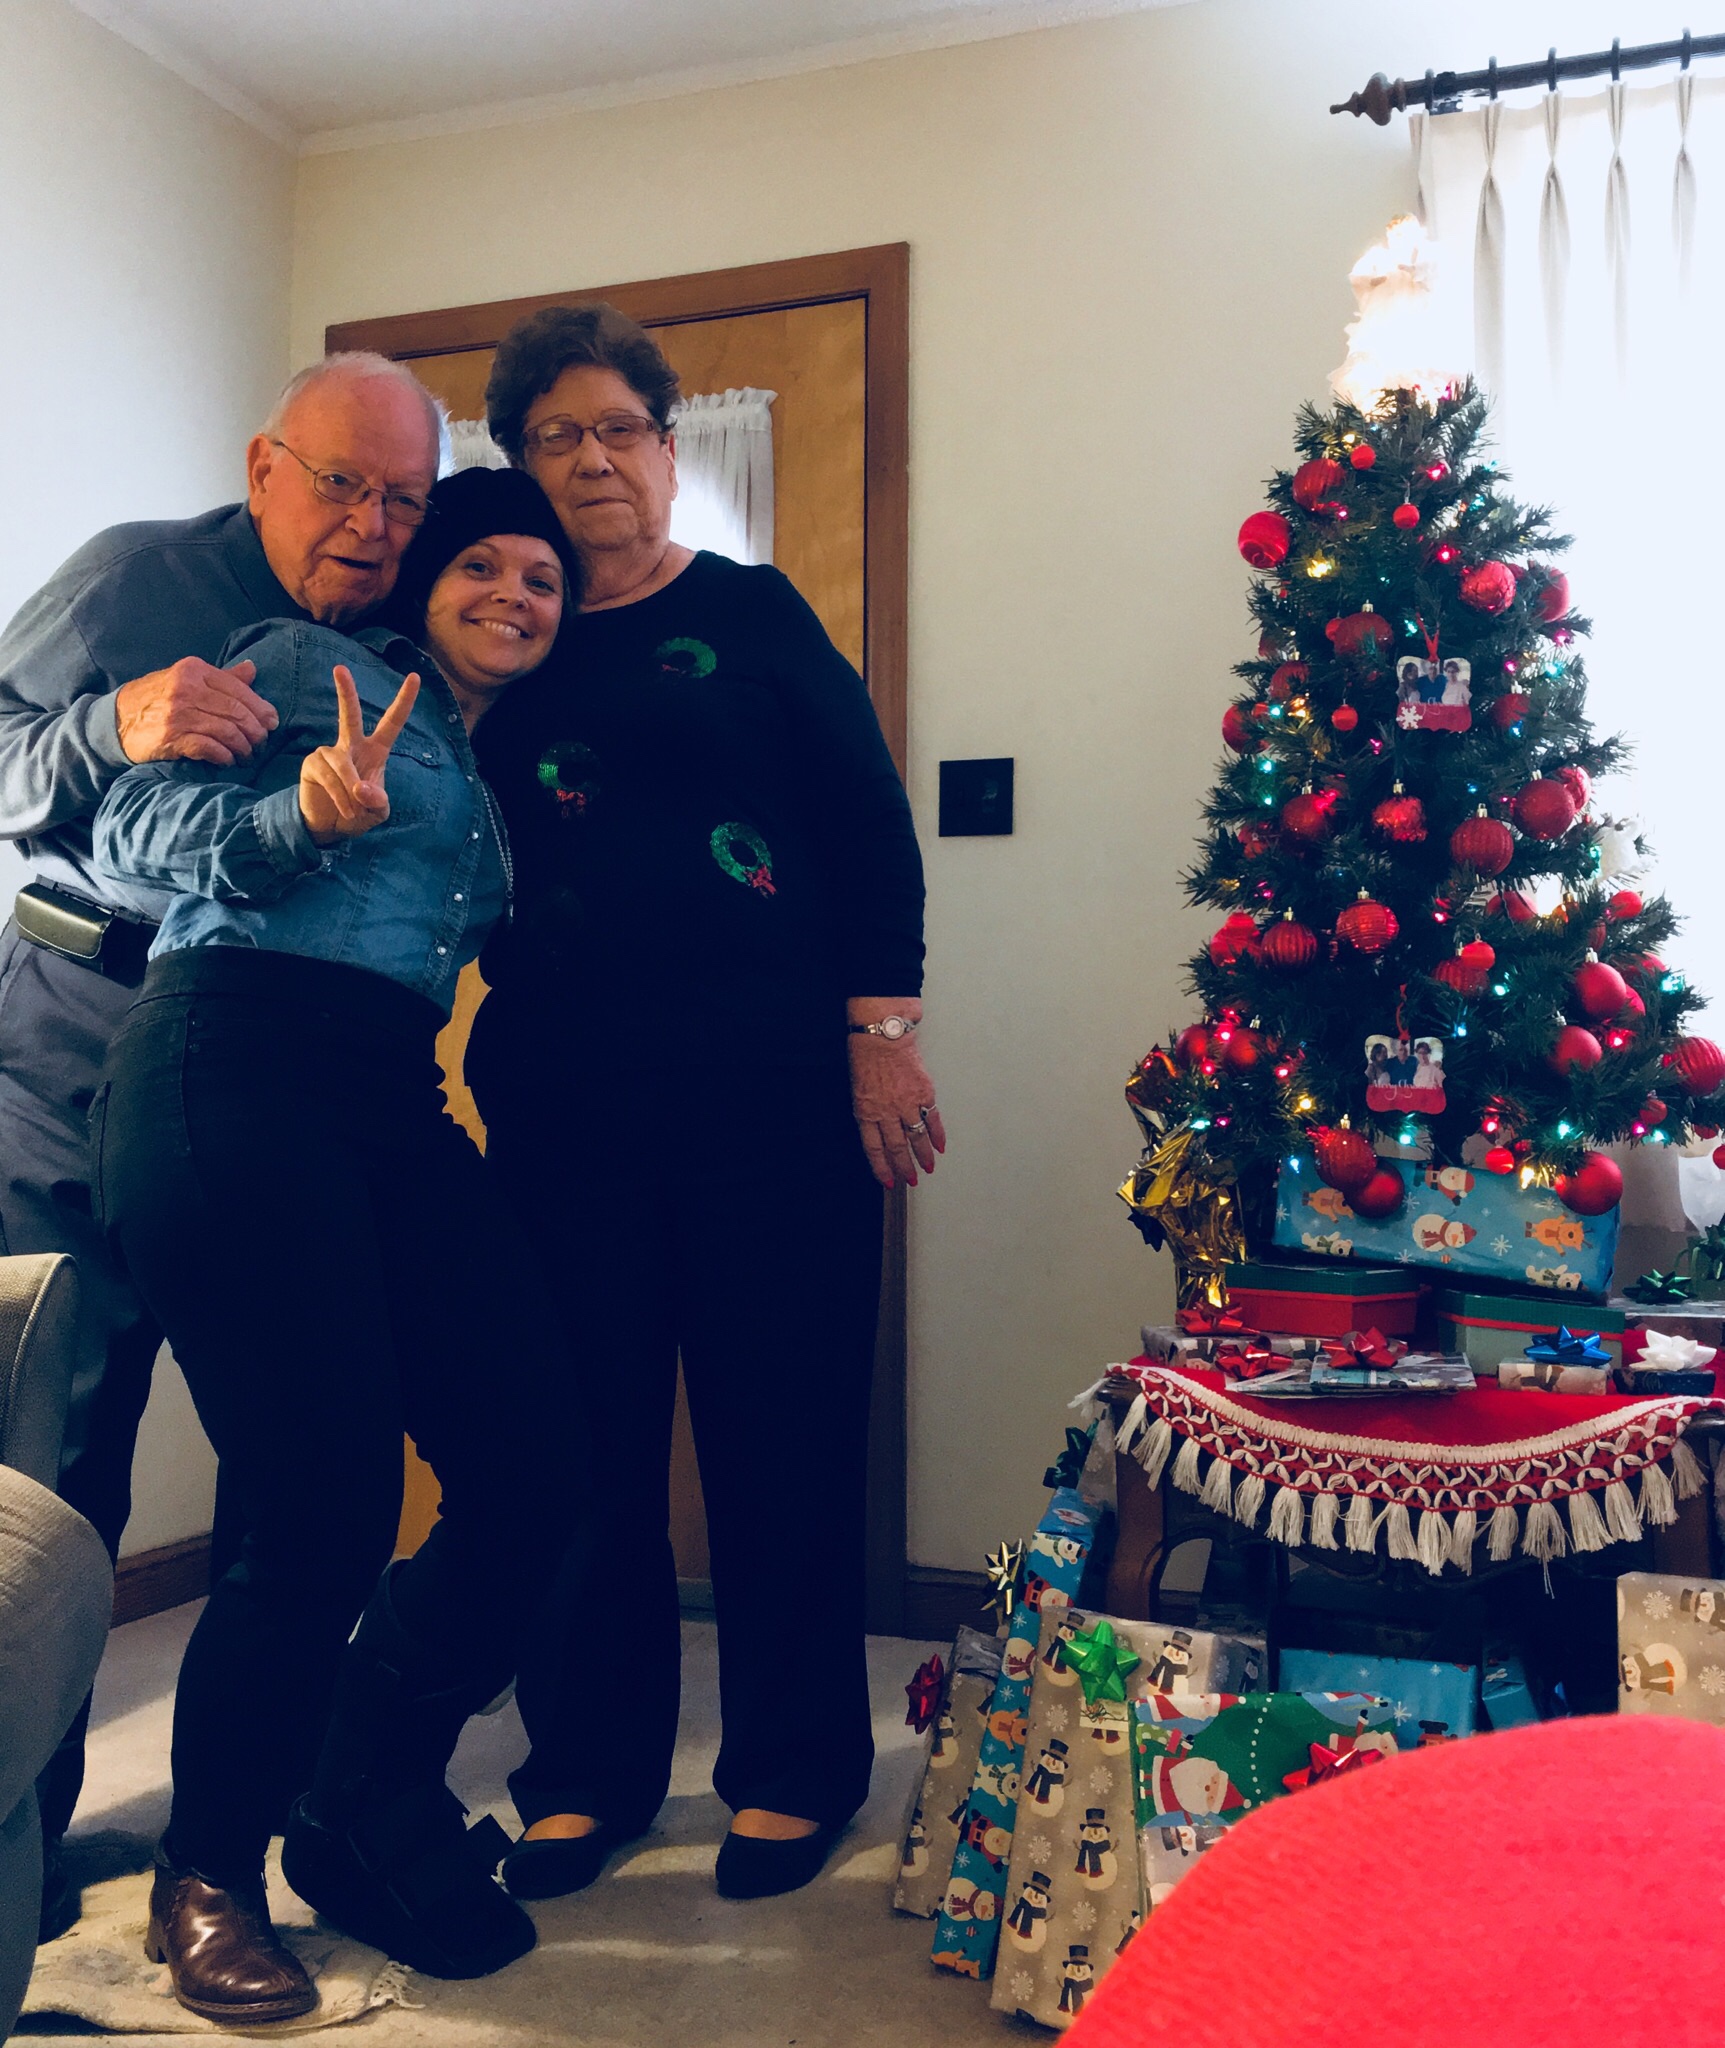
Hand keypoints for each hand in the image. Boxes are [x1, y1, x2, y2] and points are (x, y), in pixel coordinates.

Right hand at [114, 657, 275, 765]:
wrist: (115, 719)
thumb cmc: (157, 698)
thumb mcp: (186, 679)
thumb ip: (221, 677)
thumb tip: (252, 668)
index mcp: (193, 670)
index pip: (238, 689)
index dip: (261, 708)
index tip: (272, 722)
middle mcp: (186, 688)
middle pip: (236, 711)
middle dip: (255, 730)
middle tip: (261, 743)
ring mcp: (177, 713)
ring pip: (226, 731)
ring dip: (243, 747)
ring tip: (247, 755)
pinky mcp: (171, 737)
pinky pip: (209, 748)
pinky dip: (224, 756)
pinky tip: (227, 760)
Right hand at [298, 664, 419, 845]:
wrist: (330, 827)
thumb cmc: (359, 813)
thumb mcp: (378, 811)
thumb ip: (377, 800)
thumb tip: (360, 788)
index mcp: (375, 751)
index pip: (392, 722)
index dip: (404, 701)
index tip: (415, 677)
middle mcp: (351, 746)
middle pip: (349, 714)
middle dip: (345, 692)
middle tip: (340, 669)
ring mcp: (329, 753)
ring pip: (343, 764)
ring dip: (351, 791)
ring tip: (354, 811)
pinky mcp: (312, 764)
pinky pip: (329, 776)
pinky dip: (340, 796)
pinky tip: (345, 810)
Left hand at [849, 1006, 945, 1189]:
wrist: (883, 1035)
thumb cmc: (866, 1057)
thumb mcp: (858, 1089)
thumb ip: (869, 1111)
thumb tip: (881, 1130)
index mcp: (866, 1112)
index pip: (874, 1148)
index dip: (881, 1167)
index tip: (889, 1180)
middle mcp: (886, 1112)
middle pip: (897, 1148)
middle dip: (904, 1167)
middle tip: (912, 1179)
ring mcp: (906, 1104)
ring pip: (916, 1137)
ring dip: (923, 1156)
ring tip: (928, 1168)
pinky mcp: (923, 1094)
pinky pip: (932, 1119)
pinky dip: (937, 1134)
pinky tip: (940, 1146)